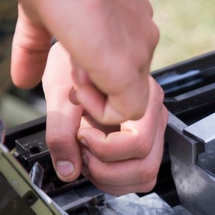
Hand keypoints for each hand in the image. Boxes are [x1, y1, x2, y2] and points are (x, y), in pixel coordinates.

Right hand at [11, 0, 158, 124]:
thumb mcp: (42, 18)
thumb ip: (36, 52)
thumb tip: (22, 79)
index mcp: (128, 19)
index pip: (122, 64)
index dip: (96, 76)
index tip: (72, 68)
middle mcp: (142, 34)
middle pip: (127, 84)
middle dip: (94, 87)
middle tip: (71, 69)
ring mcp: (140, 50)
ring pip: (128, 99)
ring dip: (94, 94)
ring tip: (74, 64)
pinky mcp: (128, 67)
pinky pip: (126, 110)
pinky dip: (99, 108)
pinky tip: (78, 82)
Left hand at [42, 43, 166, 194]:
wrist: (78, 37)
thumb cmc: (72, 58)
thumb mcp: (59, 93)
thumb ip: (61, 132)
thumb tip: (68, 169)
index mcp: (145, 96)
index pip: (137, 144)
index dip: (103, 148)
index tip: (81, 133)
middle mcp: (155, 111)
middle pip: (146, 166)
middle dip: (106, 169)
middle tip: (82, 152)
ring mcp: (153, 125)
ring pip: (146, 174)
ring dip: (111, 176)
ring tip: (87, 155)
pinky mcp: (144, 134)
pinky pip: (141, 169)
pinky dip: (115, 174)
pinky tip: (95, 156)